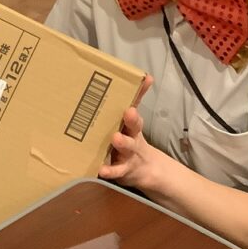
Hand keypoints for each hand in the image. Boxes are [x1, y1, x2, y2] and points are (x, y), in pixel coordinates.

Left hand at [99, 75, 158, 189]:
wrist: (143, 170)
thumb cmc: (129, 139)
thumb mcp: (129, 123)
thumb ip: (128, 103)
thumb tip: (134, 77)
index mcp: (131, 123)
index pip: (137, 103)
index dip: (141, 91)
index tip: (145, 79)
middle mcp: (133, 136)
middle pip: (135, 126)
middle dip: (133, 118)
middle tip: (128, 112)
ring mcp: (129, 154)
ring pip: (129, 147)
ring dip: (124, 142)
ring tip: (116, 138)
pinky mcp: (122, 170)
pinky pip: (116, 171)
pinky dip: (110, 171)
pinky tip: (102, 170)